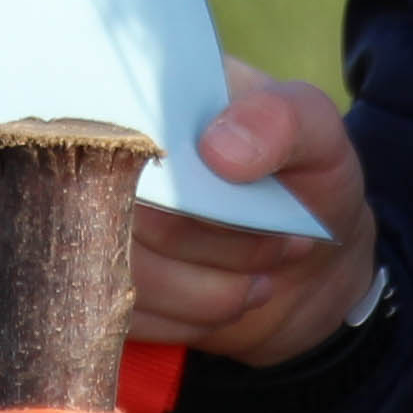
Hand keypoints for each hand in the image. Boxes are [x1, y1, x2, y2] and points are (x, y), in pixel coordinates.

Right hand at [126, 58, 379, 367]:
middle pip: (113, 209)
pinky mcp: (104, 284)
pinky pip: (127, 319)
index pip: (106, 124)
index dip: (165, 170)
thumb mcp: (318, 136)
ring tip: (263, 276)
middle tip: (280, 240)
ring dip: (205, 290)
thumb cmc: (305, 180)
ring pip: (120, 274)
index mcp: (142, 93)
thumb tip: (216, 149)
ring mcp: (94, 224)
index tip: (236, 184)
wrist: (310, 266)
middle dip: (210, 240)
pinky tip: (235, 298)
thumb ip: (282, 121)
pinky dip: (192, 320)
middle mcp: (102, 156)